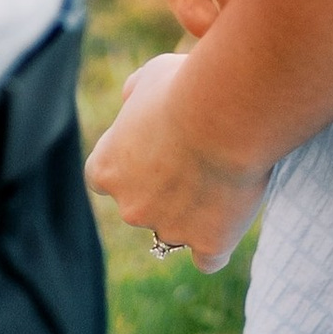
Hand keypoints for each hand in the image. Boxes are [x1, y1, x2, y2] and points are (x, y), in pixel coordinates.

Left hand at [85, 49, 269, 270]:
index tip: (157, 145)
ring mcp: (169, 229)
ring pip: (176, 229)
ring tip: (225, 173)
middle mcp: (130, 206)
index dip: (131, 163)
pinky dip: (216, 245)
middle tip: (201, 152)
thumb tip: (132, 102)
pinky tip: (227, 225)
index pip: (105, 177)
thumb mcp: (150, 76)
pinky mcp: (208, 243)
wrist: (226, 113)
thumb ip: (135, 95)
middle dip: (165, 187)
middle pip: (142, 205)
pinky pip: (209, 257)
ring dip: (193, 211)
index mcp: (106, 168)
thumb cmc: (187, 86)